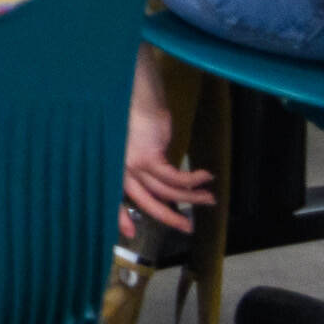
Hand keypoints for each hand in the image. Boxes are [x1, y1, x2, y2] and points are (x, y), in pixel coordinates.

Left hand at [122, 61, 211, 235]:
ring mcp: (133, 164)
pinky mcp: (148, 157)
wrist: (134, 90)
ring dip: (191, 198)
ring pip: (165, 192)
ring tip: (209, 199)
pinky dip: (193, 180)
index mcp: (114, 165)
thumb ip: (140, 160)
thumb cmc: (132, 110)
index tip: (128, 233)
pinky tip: (205, 177)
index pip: (114, 195)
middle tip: (187, 228)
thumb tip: (157, 176)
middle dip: (168, 217)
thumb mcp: (134, 139)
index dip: (120, 216)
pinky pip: (175, 178)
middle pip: (144, 201)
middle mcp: (120, 168)